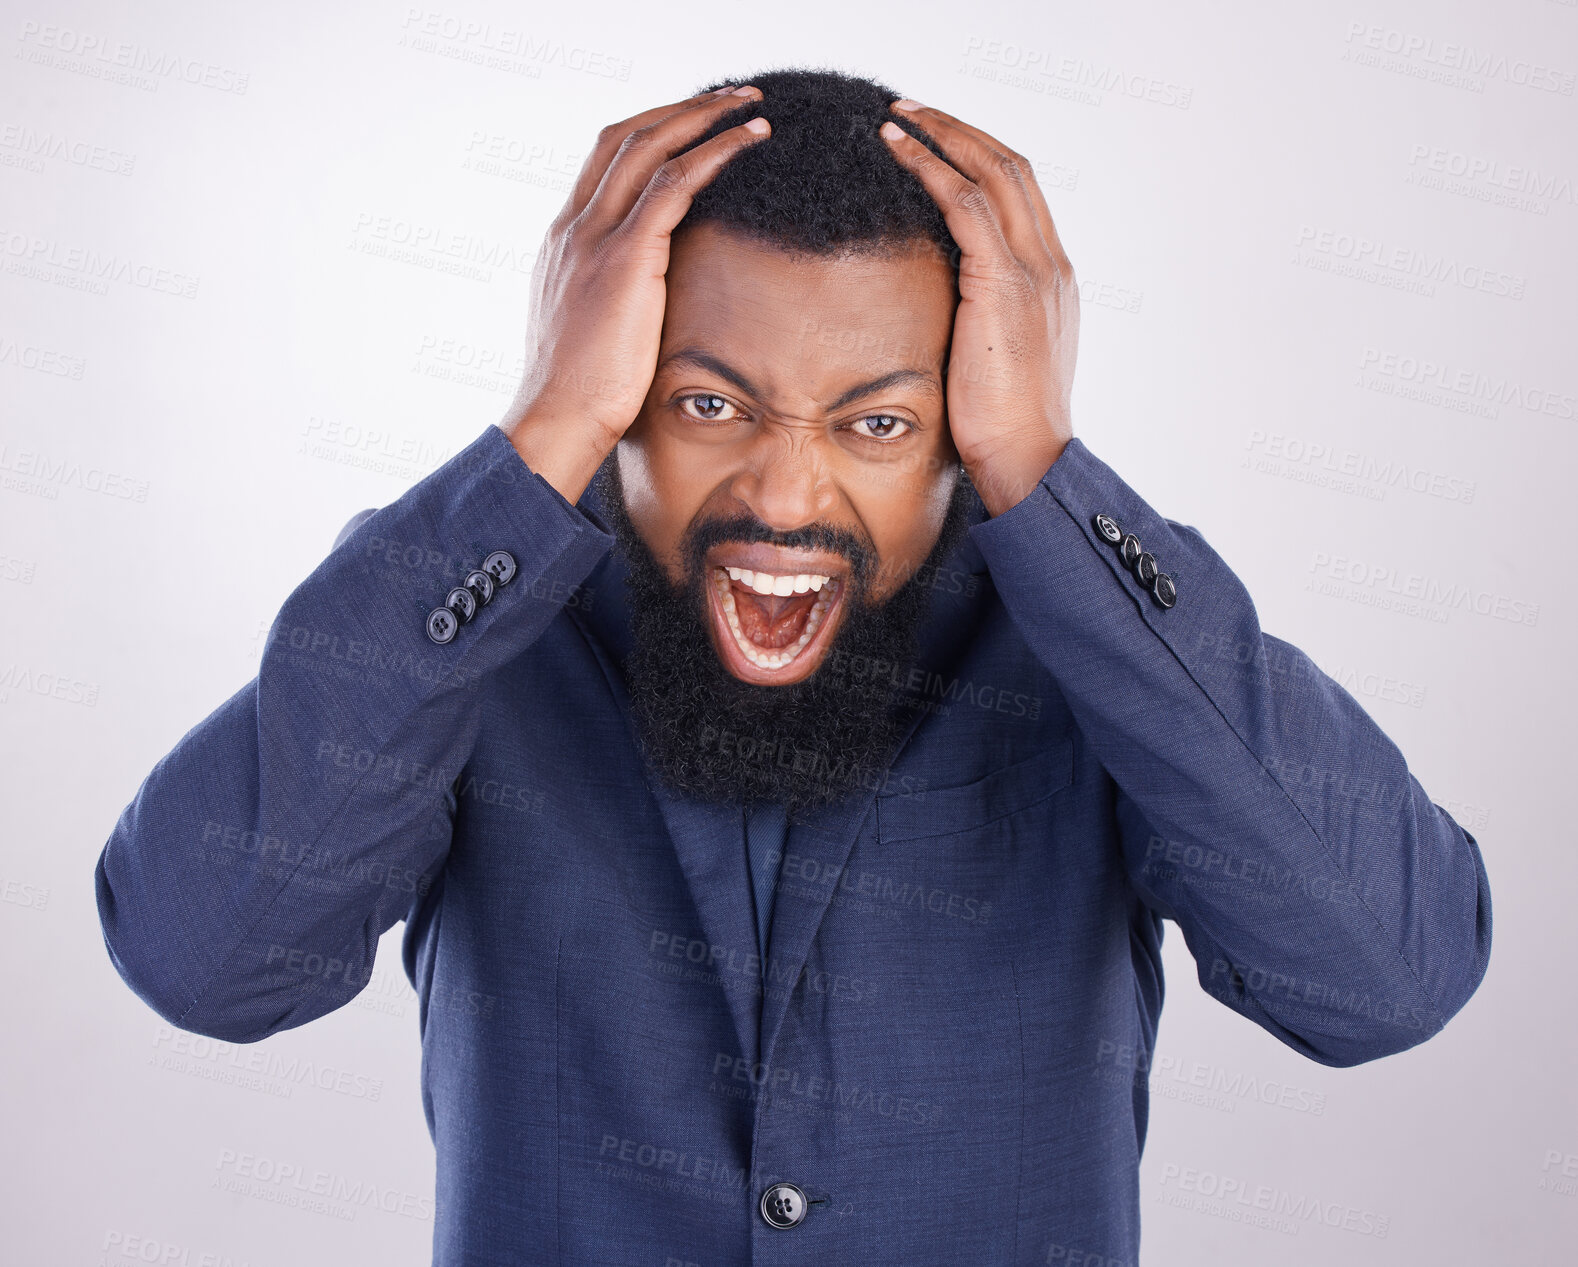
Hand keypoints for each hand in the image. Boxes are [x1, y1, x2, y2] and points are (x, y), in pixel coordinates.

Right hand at [502, 86, 769, 503]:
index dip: (651, 134)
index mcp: (563, 242)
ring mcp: (595, 238)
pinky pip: (674, 183)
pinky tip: (749, 141)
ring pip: (650, 146)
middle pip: (624, 137)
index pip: (604, 163)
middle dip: (679, 109)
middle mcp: (574, 228)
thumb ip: (610, 304)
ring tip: (749, 106)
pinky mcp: (625, 258)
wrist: (558, 418)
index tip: (692, 126)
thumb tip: (643, 310)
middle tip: (729, 98)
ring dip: (704, 117)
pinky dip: (714, 153)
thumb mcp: (590, 334)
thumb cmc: (579, 396)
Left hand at [879, 102, 1077, 516]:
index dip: (979, 159)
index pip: (1022, 195)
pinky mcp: (1004, 283)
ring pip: (992, 170)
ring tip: (897, 118)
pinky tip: (898, 151)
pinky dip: (931, 166)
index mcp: (1052, 280)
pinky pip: (967, 203)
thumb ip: (980, 325)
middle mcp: (1050, 264)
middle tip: (912, 110)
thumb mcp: (995, 363)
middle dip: (960, 130)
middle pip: (1012, 166)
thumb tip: (941, 319)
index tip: (938, 143)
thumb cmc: (1003, 429)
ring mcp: (1033, 270)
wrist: (1028, 460)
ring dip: (942, 134)